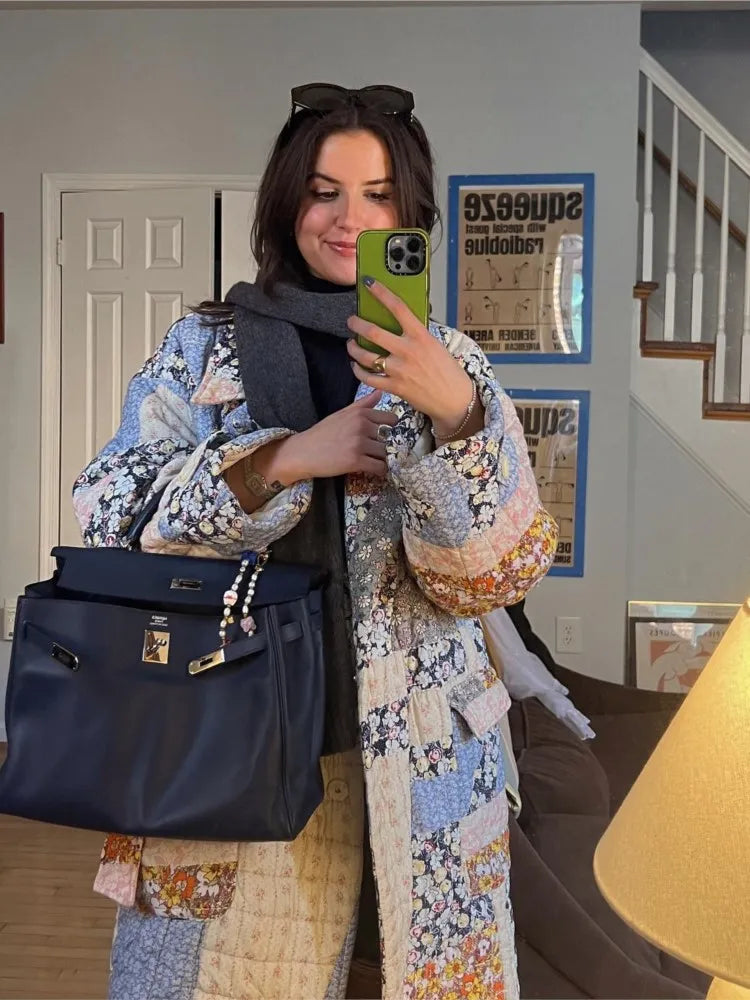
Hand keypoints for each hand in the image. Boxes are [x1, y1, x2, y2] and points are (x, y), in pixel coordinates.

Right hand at [282, 390, 396, 479]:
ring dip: (379, 458)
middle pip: (388, 437)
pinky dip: (379, 471)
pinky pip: (379, 467)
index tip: (380, 435)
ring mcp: (359, 444)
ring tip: (368, 460)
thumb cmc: (322, 433)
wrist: (302, 453)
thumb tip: (380, 392)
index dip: (388, 428)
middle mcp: (361, 426)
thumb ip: (362, 404)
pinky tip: (372, 470)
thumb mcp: (342, 414)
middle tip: (370, 451)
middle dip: (381, 445)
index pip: (390, 419)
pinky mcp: (356, 461)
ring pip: (384, 453)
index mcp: (359, 413)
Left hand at [346, 278, 475, 434]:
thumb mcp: (435, 345)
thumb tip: (400, 324)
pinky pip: (368, 378)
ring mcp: (400, 370)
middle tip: (351, 321)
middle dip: (357, 323)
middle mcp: (408, 351)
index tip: (369, 283)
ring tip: (351, 344)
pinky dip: (358, 371)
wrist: (453, 399)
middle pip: (373, 332)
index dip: (381, 293)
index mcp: (420, 336)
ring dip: (353, 348)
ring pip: (366, 356)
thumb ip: (416, 335)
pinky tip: (356, 366)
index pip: (397, 308)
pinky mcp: (394, 387)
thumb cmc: (447, 371)